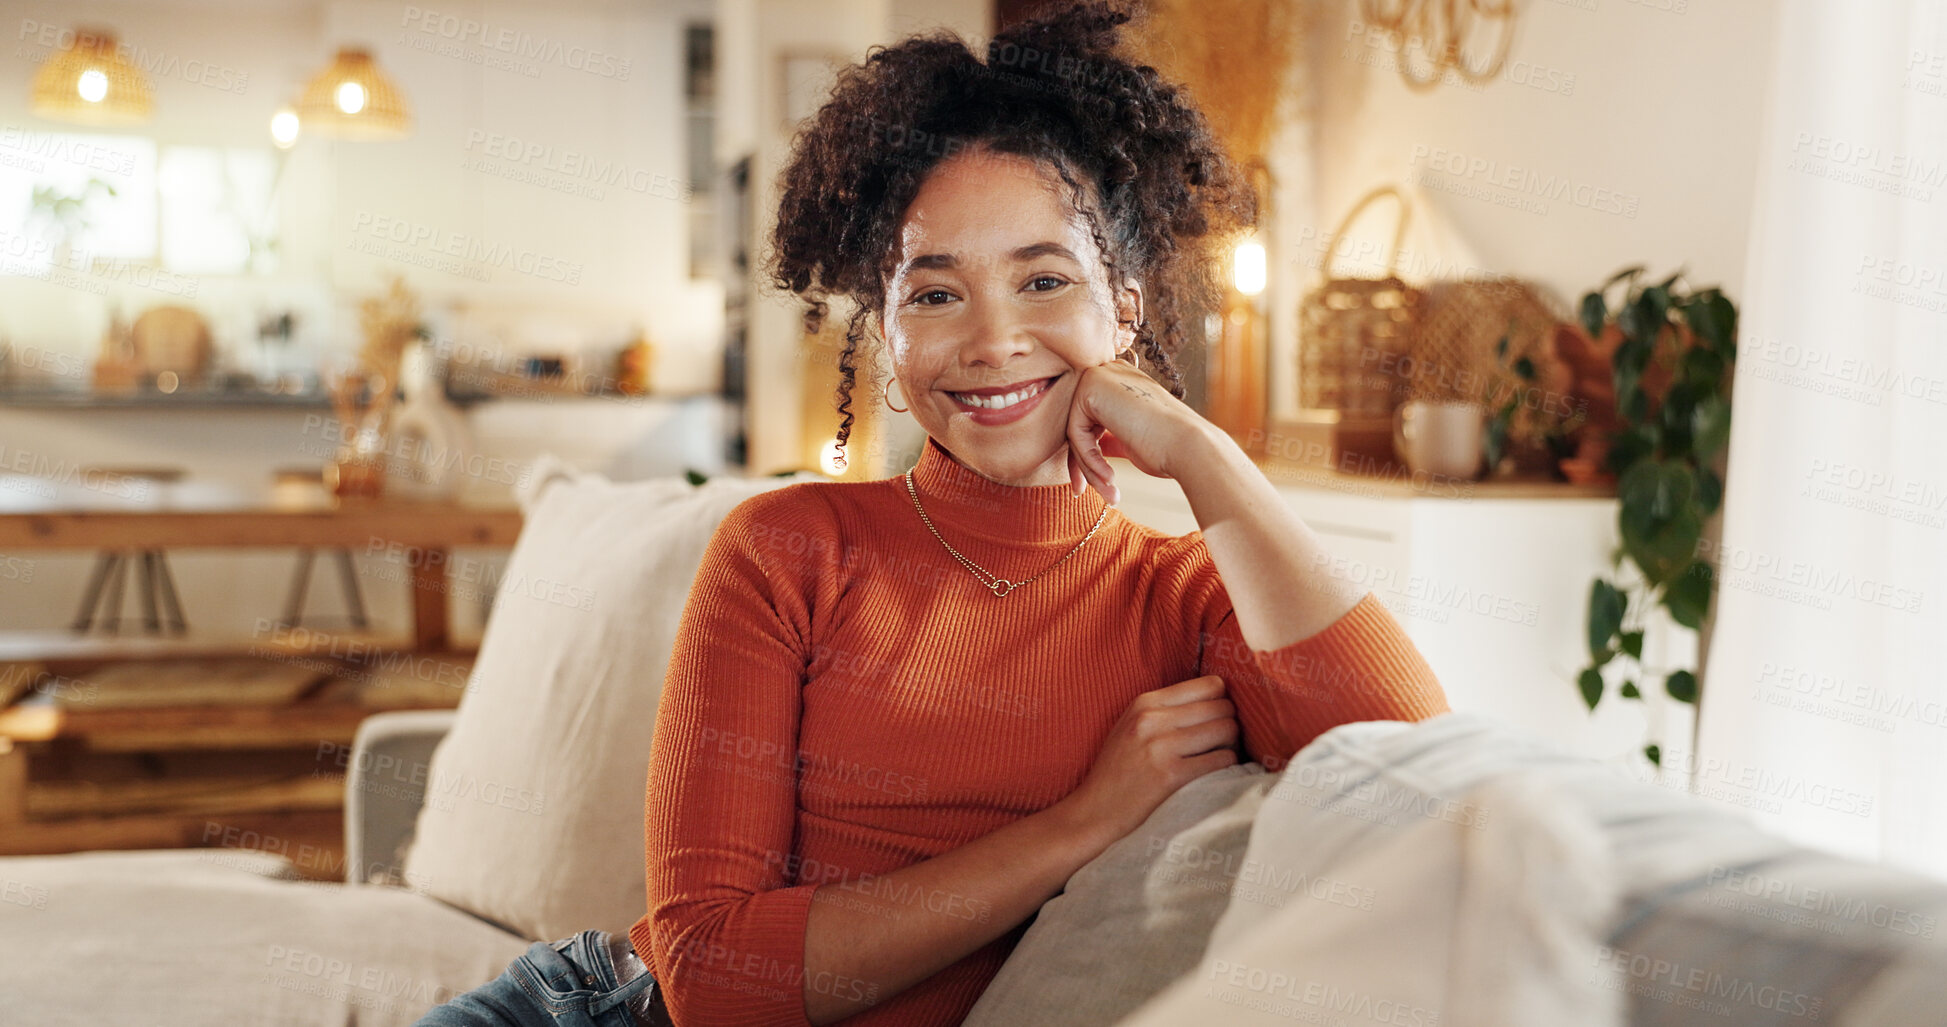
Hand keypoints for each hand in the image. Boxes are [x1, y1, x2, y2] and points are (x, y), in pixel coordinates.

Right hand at [1056, 675, 1239, 845]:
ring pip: (1227, 730)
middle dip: (1228, 725)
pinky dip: (1225, 767)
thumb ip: (1167, 710)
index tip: (1216, 718)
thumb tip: (1220, 699)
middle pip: (1223, 707)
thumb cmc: (1118, 772)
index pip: (1209, 684)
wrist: (1094, 813)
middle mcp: (1153, 719)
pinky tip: (1211, 775)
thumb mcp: (1132, 726)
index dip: (1222, 701)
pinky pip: (1223, 760)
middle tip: (1219, 744)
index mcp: (1145, 702)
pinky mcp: (1172, 775)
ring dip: (1230, 746)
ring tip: (1216, 758)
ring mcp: (1162, 747)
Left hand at [1062, 355, 1210, 505]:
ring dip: (1088, 467)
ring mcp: (1099, 375)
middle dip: (1083, 463)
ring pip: (1075, 431)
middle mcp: (1109, 371)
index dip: (1090, 454)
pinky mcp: (1091, 387)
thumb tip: (1087, 447)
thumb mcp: (1130, 439)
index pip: (1091, 419)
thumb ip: (1107, 436)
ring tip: (1109, 491)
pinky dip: (1090, 460)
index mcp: (1121, 379)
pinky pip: (1075, 432)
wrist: (1190, 447)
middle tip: (1089, 492)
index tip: (1100, 483)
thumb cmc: (1168, 447)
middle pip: (1079, 424)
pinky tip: (1110, 478)